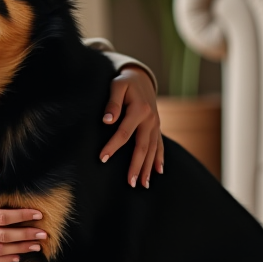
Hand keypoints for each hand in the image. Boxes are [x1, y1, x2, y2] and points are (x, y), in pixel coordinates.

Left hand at [99, 67, 163, 188]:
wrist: (141, 77)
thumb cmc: (125, 82)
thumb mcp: (117, 85)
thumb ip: (112, 103)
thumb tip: (107, 120)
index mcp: (139, 109)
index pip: (124, 132)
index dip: (112, 146)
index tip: (102, 158)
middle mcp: (151, 119)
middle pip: (142, 147)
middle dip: (136, 166)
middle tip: (130, 183)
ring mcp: (156, 124)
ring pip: (153, 149)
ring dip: (148, 167)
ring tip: (142, 184)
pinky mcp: (157, 127)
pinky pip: (160, 145)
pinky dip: (159, 159)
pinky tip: (158, 171)